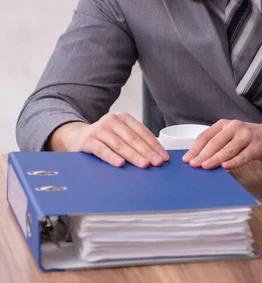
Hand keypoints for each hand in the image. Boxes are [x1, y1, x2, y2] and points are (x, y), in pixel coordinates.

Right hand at [48, 113, 169, 167]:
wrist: (76, 136)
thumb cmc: (104, 138)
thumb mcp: (119, 134)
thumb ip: (134, 141)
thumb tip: (155, 157)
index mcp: (123, 118)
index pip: (142, 132)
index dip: (154, 145)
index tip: (163, 157)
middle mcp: (112, 120)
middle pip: (133, 138)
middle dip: (147, 152)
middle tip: (157, 163)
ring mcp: (100, 129)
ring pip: (120, 144)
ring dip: (133, 156)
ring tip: (144, 165)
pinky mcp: (88, 140)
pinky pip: (102, 149)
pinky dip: (112, 157)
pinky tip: (120, 164)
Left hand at [181, 118, 261, 169]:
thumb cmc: (251, 138)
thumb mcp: (232, 136)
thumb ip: (219, 144)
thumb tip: (200, 159)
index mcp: (225, 124)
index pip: (206, 136)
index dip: (195, 148)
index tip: (187, 159)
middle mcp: (235, 127)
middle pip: (215, 142)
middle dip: (202, 155)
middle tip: (193, 165)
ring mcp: (247, 136)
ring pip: (228, 149)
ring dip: (215, 159)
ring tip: (205, 167)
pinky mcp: (257, 146)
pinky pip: (243, 155)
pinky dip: (233, 162)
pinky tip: (225, 167)